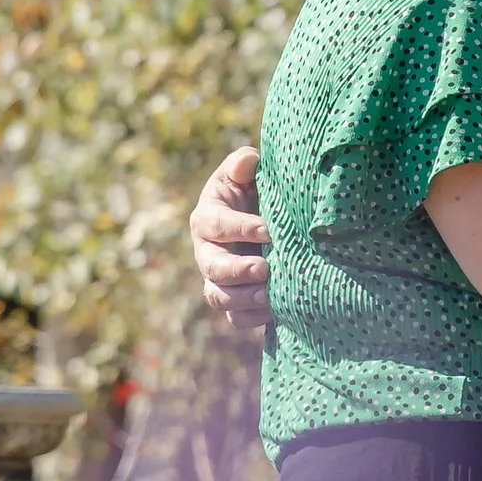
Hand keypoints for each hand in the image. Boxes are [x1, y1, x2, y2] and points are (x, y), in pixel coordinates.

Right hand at [191, 145, 272, 332]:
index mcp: (207, 217)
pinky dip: (252, 318)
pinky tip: (275, 310)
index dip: (239, 228)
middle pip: (211, 267)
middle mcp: (206, 251)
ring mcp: (217, 279)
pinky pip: (235, 318)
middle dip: (237, 270)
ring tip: (270, 294)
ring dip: (243, 298)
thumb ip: (243, 164)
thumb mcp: (247, 172)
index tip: (268, 230)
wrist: (267, 219)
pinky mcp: (234, 300)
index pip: (215, 224)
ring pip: (218, 296)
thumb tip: (247, 162)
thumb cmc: (254, 190)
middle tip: (264, 268)